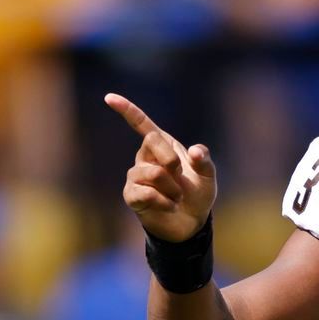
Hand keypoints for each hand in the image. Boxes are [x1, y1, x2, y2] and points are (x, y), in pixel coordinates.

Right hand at [108, 93, 216, 241]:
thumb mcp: (208, 177)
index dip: (127, 110)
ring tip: (177, 197)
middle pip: (152, 140)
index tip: (109, 97)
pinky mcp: (131, 195)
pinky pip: (147, 194)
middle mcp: (145, 157)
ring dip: (173, 188)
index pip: (142, 124)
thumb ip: (205, 162)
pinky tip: (169, 207)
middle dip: (172, 159)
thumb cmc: (197, 194)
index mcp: (162, 147)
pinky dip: (165, 202)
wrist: (191, 222)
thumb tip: (195, 151)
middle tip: (181, 177)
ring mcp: (135, 176)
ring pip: (154, 173)